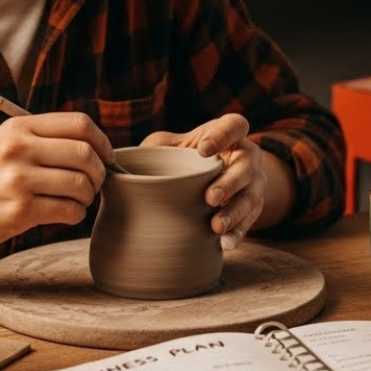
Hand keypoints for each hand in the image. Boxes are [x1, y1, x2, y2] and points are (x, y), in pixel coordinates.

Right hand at [0, 113, 113, 254]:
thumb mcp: (2, 144)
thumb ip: (40, 139)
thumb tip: (92, 146)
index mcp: (18, 128)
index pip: (79, 123)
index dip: (102, 141)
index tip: (105, 157)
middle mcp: (18, 149)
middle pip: (85, 153)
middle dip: (99, 172)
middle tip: (93, 185)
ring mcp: (18, 180)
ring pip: (81, 184)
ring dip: (88, 196)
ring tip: (77, 201)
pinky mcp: (18, 211)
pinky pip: (69, 210)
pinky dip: (75, 215)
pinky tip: (65, 215)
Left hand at [143, 114, 264, 249]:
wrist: (219, 176)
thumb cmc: (188, 156)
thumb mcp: (172, 146)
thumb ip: (155, 148)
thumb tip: (117, 160)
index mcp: (228, 134)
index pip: (234, 125)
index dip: (223, 135)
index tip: (203, 150)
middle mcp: (246, 156)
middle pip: (247, 166)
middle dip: (231, 183)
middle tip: (209, 197)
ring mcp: (253, 183)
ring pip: (252, 197)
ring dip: (235, 212)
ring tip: (215, 227)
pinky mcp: (253, 208)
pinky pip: (251, 222)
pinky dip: (238, 233)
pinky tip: (225, 245)